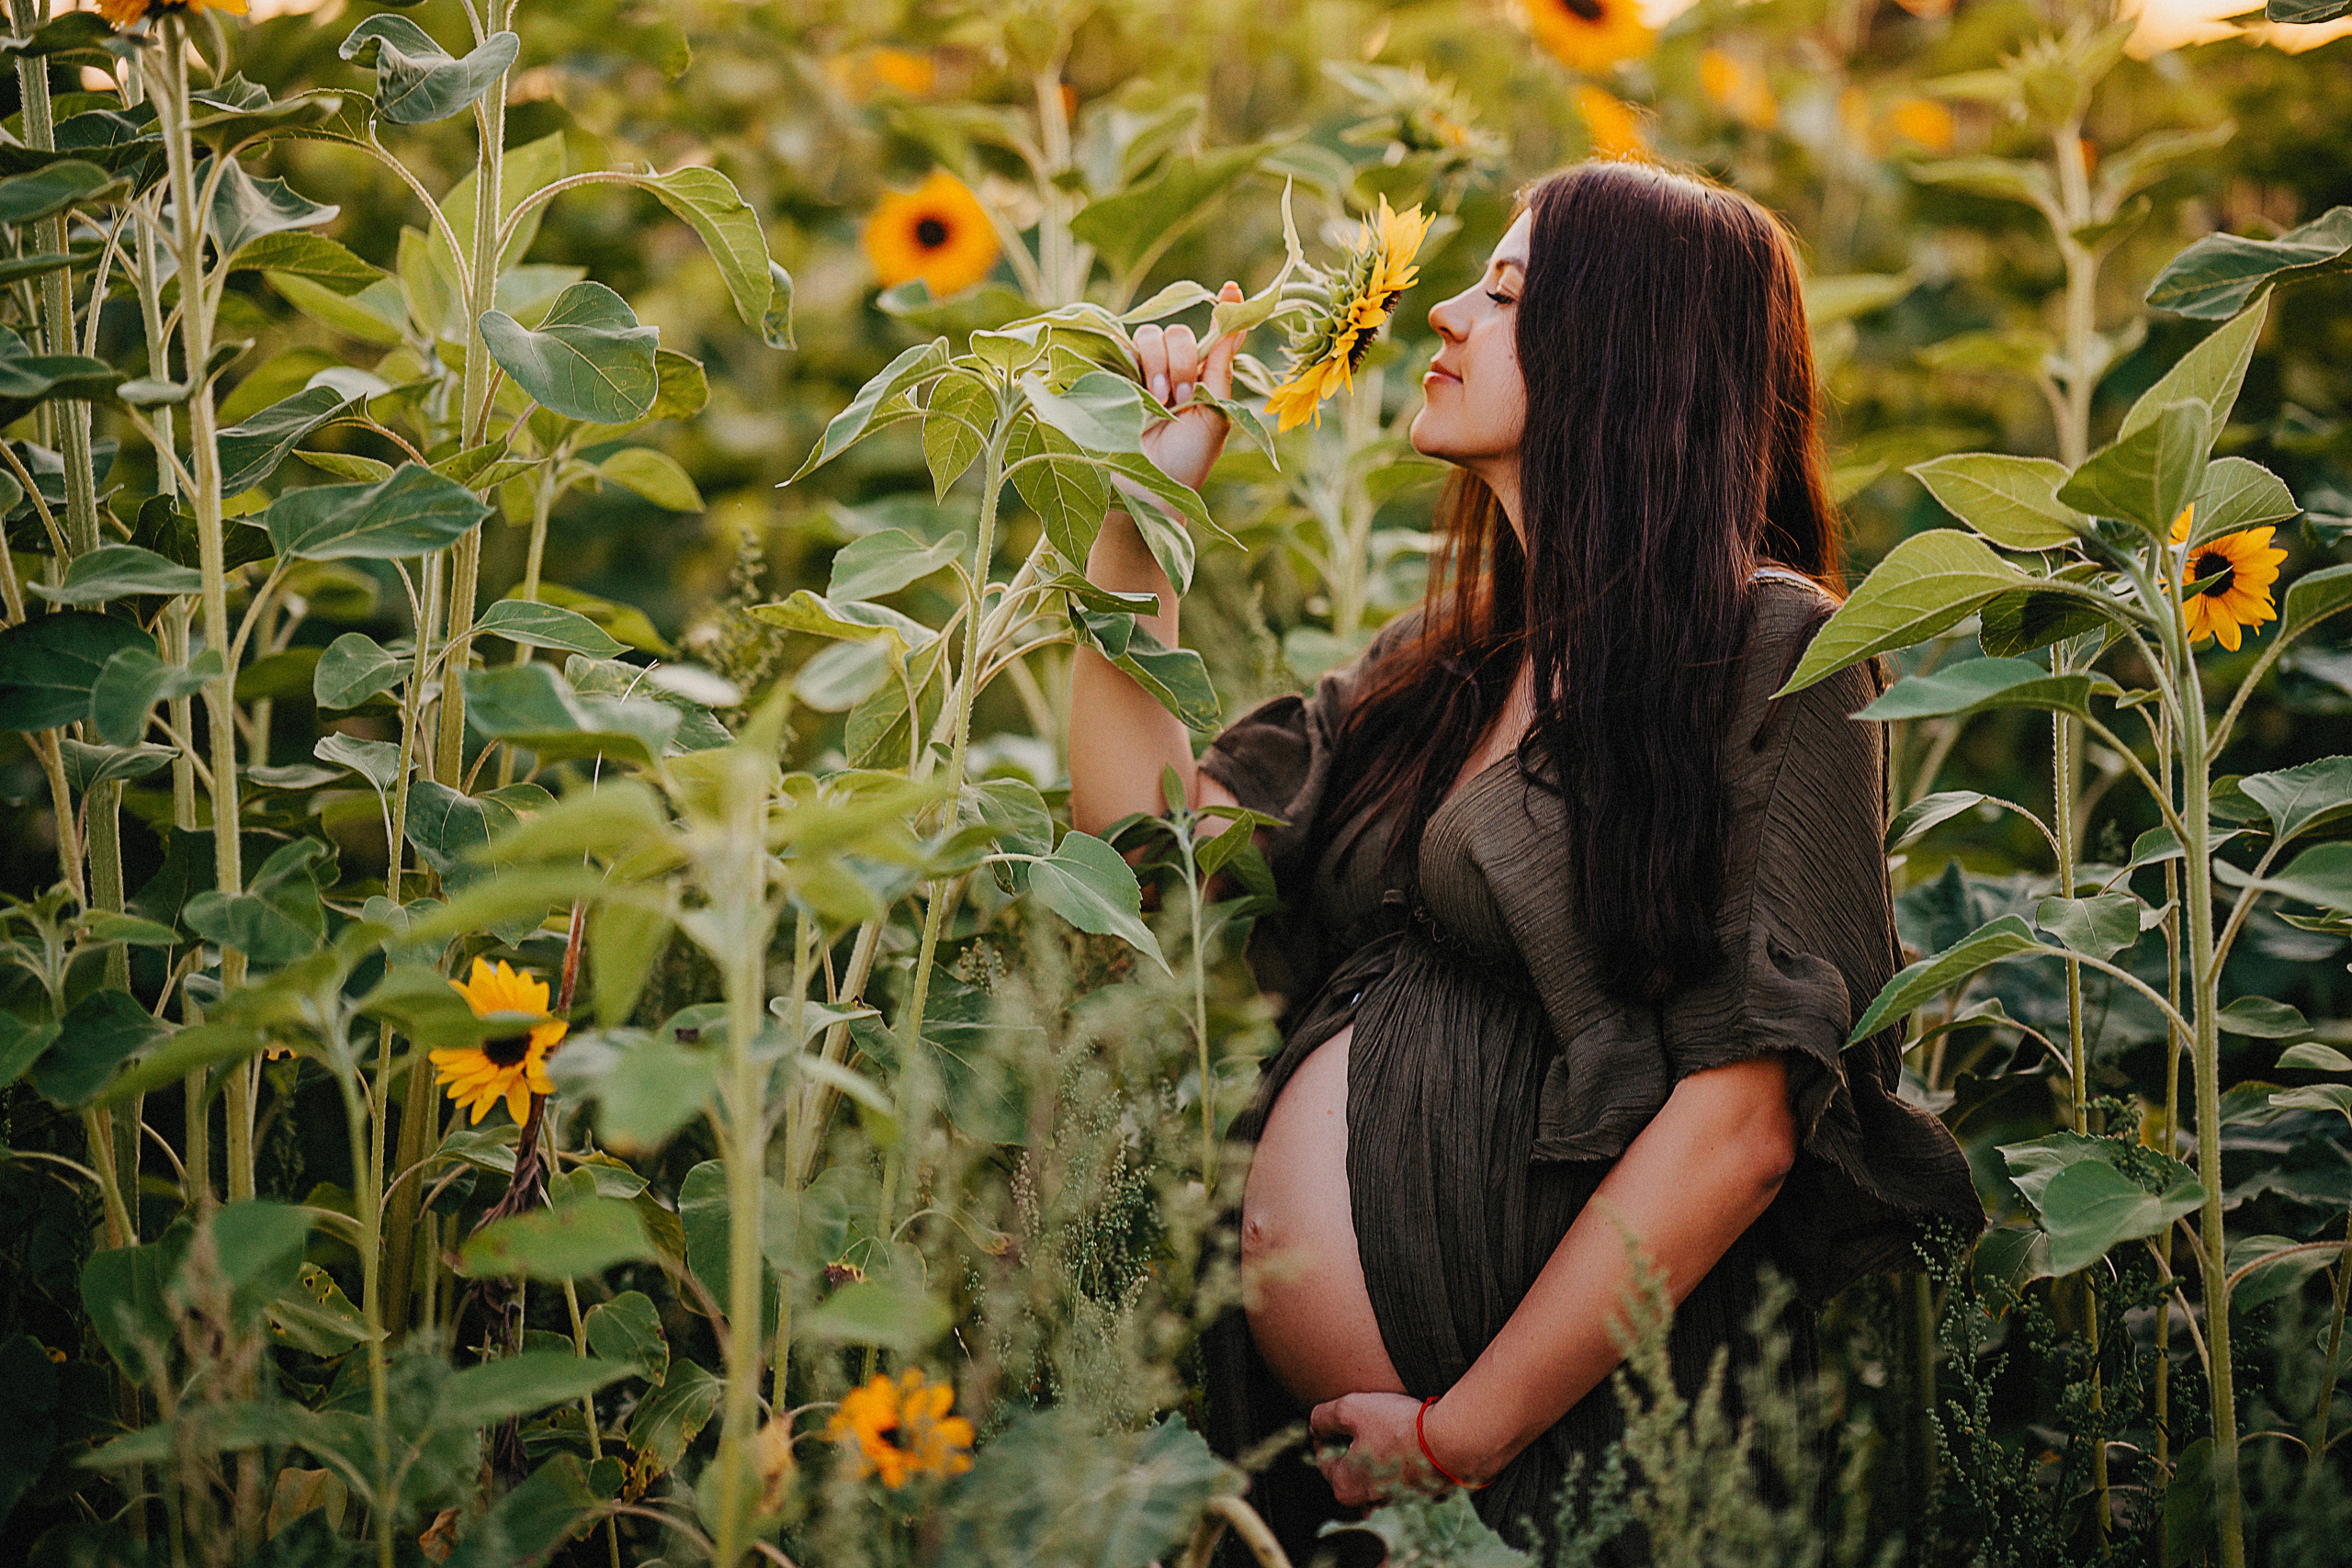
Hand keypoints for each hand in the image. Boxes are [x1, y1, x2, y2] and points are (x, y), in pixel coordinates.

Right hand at [1134, 281, 1244, 493]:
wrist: (1146, 490)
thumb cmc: (1188, 461)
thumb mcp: (1215, 416)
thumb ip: (1221, 369)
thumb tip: (1237, 324)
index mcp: (1205, 378)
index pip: (1215, 334)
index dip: (1224, 309)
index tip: (1230, 289)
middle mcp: (1174, 370)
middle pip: (1180, 332)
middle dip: (1184, 360)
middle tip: (1181, 397)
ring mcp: (1142, 372)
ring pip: (1151, 335)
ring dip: (1160, 364)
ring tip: (1160, 401)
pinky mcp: (1114, 377)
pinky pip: (1123, 345)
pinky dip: (1138, 361)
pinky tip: (1142, 390)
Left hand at [1307, 1391, 1440, 1508]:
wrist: (1452, 1441)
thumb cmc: (1397, 1425)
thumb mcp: (1350, 1409)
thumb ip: (1323, 1417)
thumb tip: (1314, 1425)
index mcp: (1344, 1486)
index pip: (1323, 1457)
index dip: (1325, 1432)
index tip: (1335, 1416)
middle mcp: (1369, 1500)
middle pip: (1349, 1469)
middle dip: (1350, 1446)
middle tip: (1359, 1422)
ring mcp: (1397, 1499)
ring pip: (1376, 1474)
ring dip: (1376, 1453)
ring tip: (1385, 1429)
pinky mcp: (1420, 1493)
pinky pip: (1403, 1476)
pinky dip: (1402, 1461)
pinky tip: (1408, 1443)